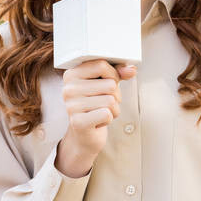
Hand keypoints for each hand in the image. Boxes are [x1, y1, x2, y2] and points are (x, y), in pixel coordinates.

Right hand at [56, 59, 136, 176]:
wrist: (84, 135)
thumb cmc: (95, 105)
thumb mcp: (106, 84)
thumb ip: (118, 73)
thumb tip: (131, 70)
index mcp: (71, 74)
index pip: (101, 65)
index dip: (113, 74)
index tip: (109, 83)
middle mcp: (68, 89)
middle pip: (109, 84)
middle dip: (115, 95)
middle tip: (104, 103)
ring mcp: (71, 106)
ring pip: (111, 100)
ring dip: (114, 109)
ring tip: (102, 112)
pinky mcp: (78, 122)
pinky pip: (107, 114)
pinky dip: (109, 119)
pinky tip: (99, 121)